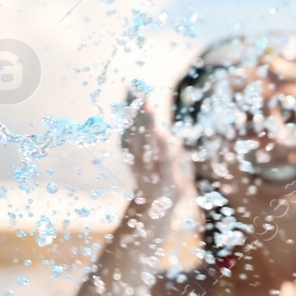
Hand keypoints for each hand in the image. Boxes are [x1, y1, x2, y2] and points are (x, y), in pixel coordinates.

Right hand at [121, 89, 179, 206]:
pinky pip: (163, 161)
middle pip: (138, 128)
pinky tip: (163, 133)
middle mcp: (139, 155)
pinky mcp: (164, 178)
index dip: (131, 104)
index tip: (131, 84)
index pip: (132, 121)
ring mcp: (150, 167)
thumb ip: (150, 135)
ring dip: (148, 124)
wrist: (154, 211)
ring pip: (148, 141)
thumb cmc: (152, 178)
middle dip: (138, 108)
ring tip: (148, 105)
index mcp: (134, 147)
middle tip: (136, 88)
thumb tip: (150, 113)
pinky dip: (162, 148)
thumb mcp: (148, 155)